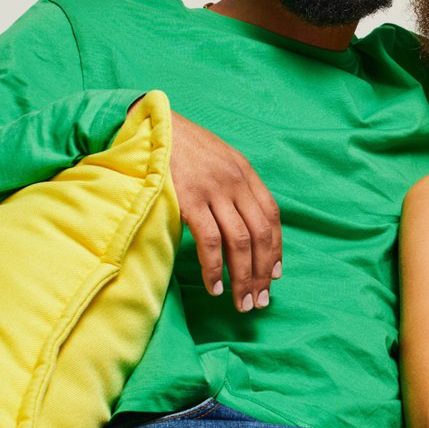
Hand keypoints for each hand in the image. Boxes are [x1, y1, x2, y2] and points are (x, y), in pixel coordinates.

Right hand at [169, 112, 281, 311]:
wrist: (151, 124)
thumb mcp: (218, 157)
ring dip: (244, 278)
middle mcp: (236, 182)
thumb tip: (243, 219)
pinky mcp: (190, 200)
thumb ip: (234, 183)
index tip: (274, 275)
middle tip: (260, 301)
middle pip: (261, 235)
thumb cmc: (181, 145)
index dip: (277, 248)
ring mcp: (214, 191)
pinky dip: (214, 269)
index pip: (272, 216)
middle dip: (263, 273)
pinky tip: (215, 287)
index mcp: (245, 172)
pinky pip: (210, 242)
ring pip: (240, 243)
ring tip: (242, 303)